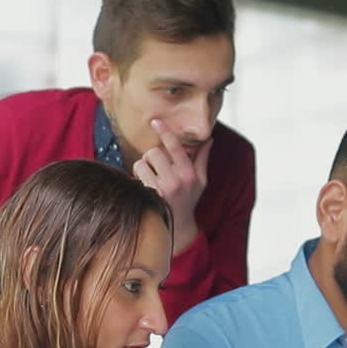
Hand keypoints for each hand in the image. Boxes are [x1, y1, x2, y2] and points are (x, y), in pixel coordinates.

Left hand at [132, 119, 211, 252]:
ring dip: (143, 166)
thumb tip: (210, 139)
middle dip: (152, 156)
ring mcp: (161, 189)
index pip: (176, 147)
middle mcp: (176, 180)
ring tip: (151, 176)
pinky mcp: (148, 195)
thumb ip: (202, 158)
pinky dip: (138, 176)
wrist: (178, 226)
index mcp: (189, 173)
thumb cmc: (189, 199)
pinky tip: (145, 185)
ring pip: (142, 162)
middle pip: (154, 152)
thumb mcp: (201, 180)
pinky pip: (137, 174)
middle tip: (156, 165)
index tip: (156, 121)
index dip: (165, 132)